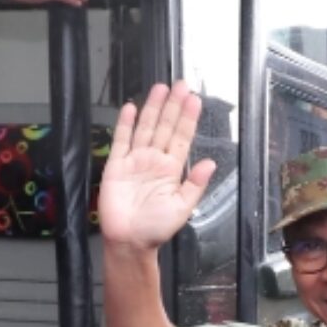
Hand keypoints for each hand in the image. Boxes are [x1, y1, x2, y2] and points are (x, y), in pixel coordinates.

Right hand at [98, 82, 217, 252]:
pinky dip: (125, 124)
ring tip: (161, 88)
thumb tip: (210, 163)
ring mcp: (135, 161)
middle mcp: (154, 160)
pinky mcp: (116, 165)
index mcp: (172, 170)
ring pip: (145, 128)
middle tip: (181, 84)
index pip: (182, 138)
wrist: (129, 241)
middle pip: (165, 127)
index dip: (188, 118)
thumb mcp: (182, 208)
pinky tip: (131, 108)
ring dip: (153, 109)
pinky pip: (121, 141)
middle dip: (173, 106)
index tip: (194, 100)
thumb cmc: (156, 229)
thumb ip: (195, 185)